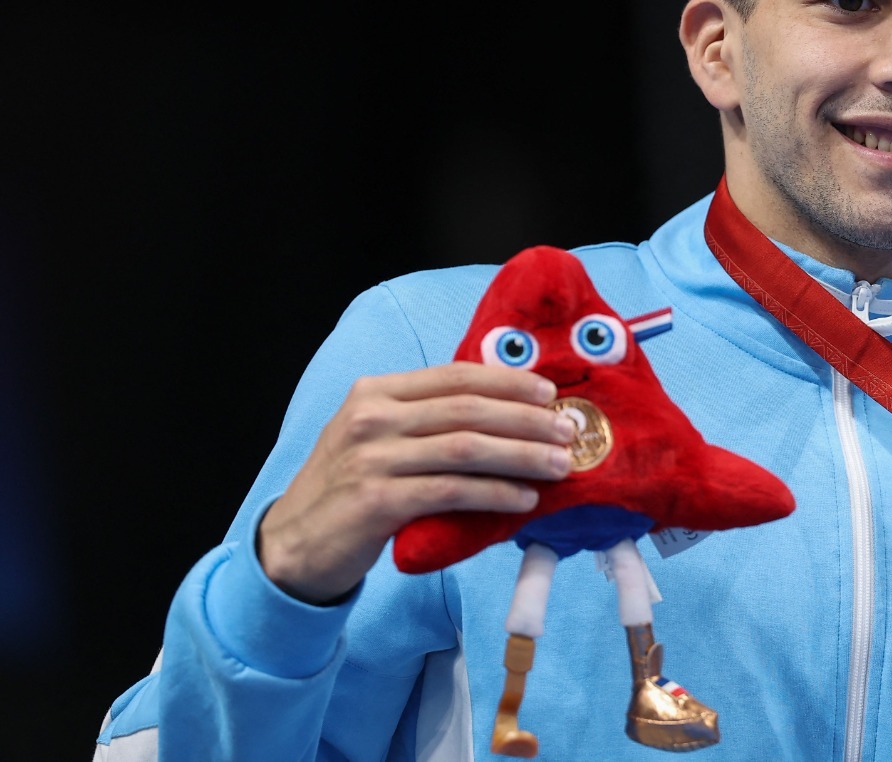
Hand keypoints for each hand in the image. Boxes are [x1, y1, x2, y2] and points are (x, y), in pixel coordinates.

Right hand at [258, 363, 574, 602]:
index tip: (549, 393)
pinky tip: (524, 501)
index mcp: (376, 392)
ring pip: (467, 448)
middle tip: (568, 431)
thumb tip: (508, 414)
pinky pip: (452, 491)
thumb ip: (426, 421)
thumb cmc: (349, 489)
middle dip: (527, 419)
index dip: (508, 382)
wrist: (292, 546)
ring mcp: (371, 458)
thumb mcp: (378, 439)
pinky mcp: (376, 502)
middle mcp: (371, 417)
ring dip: (522, 455)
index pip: (455, 376)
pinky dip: (495, 494)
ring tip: (559, 465)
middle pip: (468, 409)